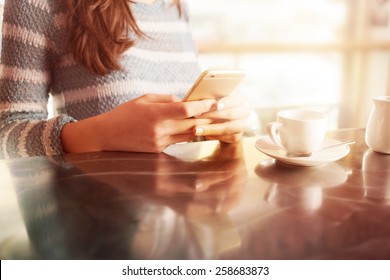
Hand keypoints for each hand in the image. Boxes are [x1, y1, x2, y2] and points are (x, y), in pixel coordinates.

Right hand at [61, 94, 215, 152]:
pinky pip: (177, 141)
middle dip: (207, 117)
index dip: (203, 106)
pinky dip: (185, 134)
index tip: (215, 102)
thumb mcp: (143, 99)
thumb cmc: (124, 114)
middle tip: (220, 112)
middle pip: (191, 124)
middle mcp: (160, 130)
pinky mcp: (158, 150)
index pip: (185, 110)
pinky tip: (191, 128)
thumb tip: (183, 101)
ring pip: (188, 135)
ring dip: (199, 127)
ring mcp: (159, 142)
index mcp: (155, 114)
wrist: (106, 136)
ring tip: (210, 119)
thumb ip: (165, 99)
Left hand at [192, 94, 250, 142]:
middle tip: (196, 116)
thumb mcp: (213, 100)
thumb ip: (209, 99)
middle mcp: (244, 111)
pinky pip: (225, 137)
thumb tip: (199, 100)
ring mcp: (242, 125)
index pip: (234, 99)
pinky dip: (213, 136)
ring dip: (210, 129)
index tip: (215, 105)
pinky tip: (203, 134)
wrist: (223, 121)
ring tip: (196, 130)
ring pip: (226, 128)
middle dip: (212, 115)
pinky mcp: (237, 136)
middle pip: (230, 114)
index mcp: (238, 100)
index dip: (225, 102)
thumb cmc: (215, 107)